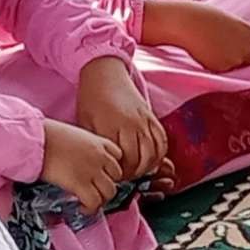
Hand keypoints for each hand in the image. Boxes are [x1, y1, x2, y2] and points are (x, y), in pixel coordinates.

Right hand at [39, 119, 126, 207]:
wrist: (36, 140)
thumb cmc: (47, 135)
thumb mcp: (74, 136)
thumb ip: (84, 148)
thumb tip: (81, 162)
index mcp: (98, 142)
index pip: (118, 156)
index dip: (111, 168)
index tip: (103, 174)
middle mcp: (100, 156)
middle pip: (117, 176)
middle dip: (107, 185)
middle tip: (96, 190)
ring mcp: (92, 170)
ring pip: (109, 192)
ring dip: (100, 199)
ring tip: (89, 201)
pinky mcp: (80, 184)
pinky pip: (94, 202)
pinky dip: (90, 208)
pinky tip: (82, 207)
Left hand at [72, 57, 168, 183]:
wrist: (104, 73)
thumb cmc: (91, 99)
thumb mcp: (86, 124)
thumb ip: (98, 146)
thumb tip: (103, 167)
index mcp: (113, 128)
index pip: (125, 161)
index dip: (122, 173)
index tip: (115, 176)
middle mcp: (132, 124)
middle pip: (142, 160)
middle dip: (135, 173)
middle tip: (126, 176)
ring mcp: (144, 120)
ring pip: (156, 152)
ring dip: (149, 165)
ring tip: (137, 169)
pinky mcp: (152, 115)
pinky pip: (163, 139)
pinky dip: (160, 153)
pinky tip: (150, 158)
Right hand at [140, 0, 249, 72]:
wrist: (186, 23)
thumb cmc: (201, 18)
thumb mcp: (227, 21)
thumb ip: (239, 35)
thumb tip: (243, 48)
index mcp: (249, 30)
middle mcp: (247, 46)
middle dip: (241, 60)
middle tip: (222, 52)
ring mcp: (237, 58)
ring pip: (237, 69)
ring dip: (229, 66)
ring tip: (211, 51)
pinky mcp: (224, 69)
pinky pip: (224, 74)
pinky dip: (217, 70)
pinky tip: (206, 57)